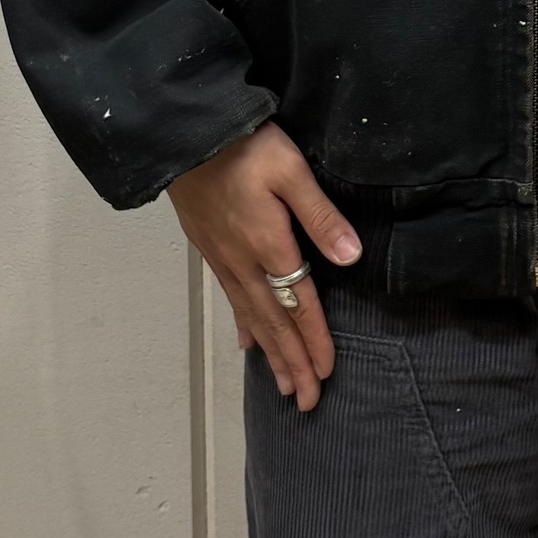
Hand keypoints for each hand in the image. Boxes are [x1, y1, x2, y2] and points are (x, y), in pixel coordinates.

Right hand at [166, 120, 361, 410]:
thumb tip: (351, 258)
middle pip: (274, 322)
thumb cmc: (244, 147)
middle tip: (306, 402)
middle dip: (292, 362)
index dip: (314, 339)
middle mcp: (243, 262)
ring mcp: (223, 258)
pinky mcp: (210, 249)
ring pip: (251, 317)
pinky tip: (247, 343)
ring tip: (282, 385)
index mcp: (268, 246)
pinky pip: (230, 299)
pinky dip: (243, 325)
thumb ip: (320, 216)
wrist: (186, 136)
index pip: (298, 303)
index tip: (326, 373)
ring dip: (270, 353)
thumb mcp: (290, 171)